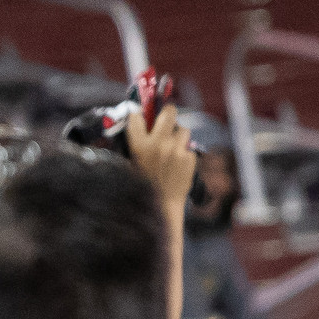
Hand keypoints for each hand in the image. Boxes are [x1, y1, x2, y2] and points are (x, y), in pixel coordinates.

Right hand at [123, 97, 195, 220]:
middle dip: (168, 112)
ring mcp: (176, 150)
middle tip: (166, 116)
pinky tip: (177, 163)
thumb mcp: (129, 164)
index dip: (138, 115)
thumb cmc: (141, 186)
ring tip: (172, 147)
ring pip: (183, 130)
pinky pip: (188, 147)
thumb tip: (141, 126)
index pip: (137, 117)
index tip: (140, 117)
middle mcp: (158, 144)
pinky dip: (184, 152)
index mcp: (138, 146)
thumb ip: (135, 144)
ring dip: (178, 135)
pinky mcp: (189, 157)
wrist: (161, 206)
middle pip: (169, 113)